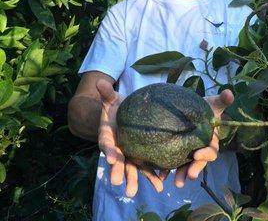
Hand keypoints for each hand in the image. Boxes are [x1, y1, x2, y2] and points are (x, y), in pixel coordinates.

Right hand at [97, 80, 162, 196]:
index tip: (112, 158)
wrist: (123, 115)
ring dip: (139, 180)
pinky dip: (154, 175)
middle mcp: (117, 150)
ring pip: (133, 169)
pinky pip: (147, 166)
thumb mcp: (111, 100)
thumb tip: (100, 81)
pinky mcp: (140, 156)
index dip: (109, 152)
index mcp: (107, 137)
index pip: (106, 145)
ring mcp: (128, 155)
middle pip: (118, 163)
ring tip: (152, 190)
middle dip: (120, 173)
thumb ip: (106, 93)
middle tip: (122, 186)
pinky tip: (162, 182)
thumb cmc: (115, 107)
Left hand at [172, 89, 233, 187]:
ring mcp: (189, 153)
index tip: (197, 154)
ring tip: (176, 182)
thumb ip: (221, 100)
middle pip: (199, 163)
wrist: (189, 109)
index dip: (206, 154)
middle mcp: (201, 150)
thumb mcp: (213, 103)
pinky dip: (167, 170)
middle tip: (188, 176)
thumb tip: (230, 93)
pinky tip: (160, 176)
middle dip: (194, 169)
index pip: (211, 151)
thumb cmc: (204, 107)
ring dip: (181, 174)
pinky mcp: (178, 153)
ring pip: (187, 166)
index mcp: (210, 141)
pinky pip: (173, 163)